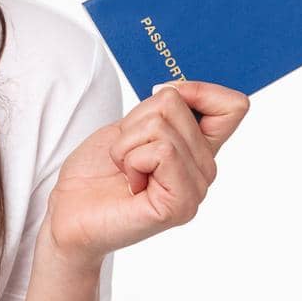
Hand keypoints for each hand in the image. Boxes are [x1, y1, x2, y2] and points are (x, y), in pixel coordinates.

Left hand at [41, 80, 250, 267]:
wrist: (69, 211)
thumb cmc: (96, 172)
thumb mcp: (130, 126)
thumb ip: (161, 110)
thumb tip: (176, 89)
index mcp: (197, 148)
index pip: (232, 106)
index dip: (198, 90)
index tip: (161, 102)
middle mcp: (204, 170)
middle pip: (177, 105)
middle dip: (135, 122)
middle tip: (126, 155)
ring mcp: (195, 190)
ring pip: (162, 127)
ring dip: (127, 144)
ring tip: (126, 170)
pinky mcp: (180, 205)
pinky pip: (161, 151)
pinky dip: (130, 159)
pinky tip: (130, 183)